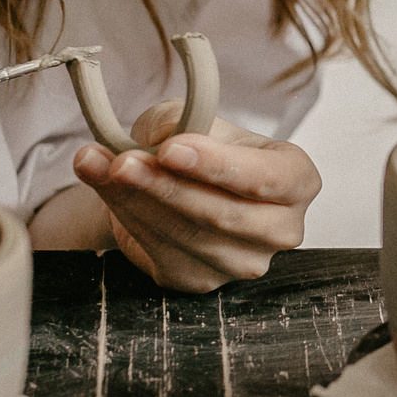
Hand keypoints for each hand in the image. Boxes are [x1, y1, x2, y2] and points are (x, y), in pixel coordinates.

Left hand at [74, 99, 319, 291]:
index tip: (170, 150)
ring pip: (188, 236)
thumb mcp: (196, 117)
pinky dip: (127, 217)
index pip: (265, 179)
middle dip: (165, 186)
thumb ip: (181, 121)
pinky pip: (162, 252)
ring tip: (100, 166)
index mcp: (297, 179)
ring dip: (137, 201)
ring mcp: (244, 263)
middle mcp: (281, 228)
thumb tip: (157, 139)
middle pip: (223, 214)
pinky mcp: (202, 280)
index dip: (217, 165)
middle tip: (122, 162)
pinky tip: (105, 187)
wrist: (178, 180)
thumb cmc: (201, 145)